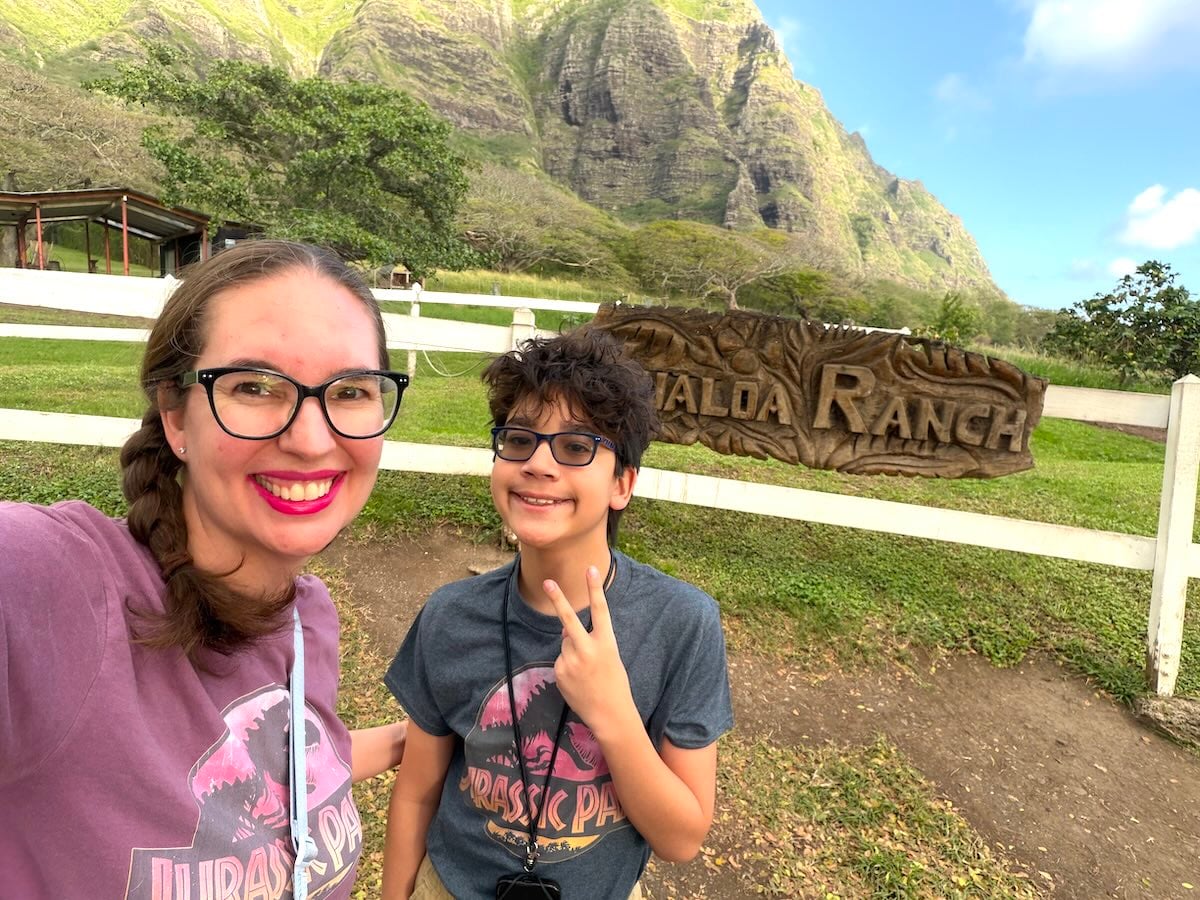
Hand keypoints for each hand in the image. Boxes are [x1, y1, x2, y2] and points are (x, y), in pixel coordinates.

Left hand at [545, 566, 634, 734]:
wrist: (610, 714)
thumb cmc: (614, 684)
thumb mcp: (609, 657)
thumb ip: (588, 641)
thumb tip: (565, 631)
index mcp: (606, 643)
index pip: (601, 610)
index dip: (595, 588)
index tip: (591, 569)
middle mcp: (587, 650)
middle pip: (568, 620)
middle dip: (557, 599)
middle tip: (547, 582)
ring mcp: (571, 662)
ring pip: (565, 645)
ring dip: (572, 652)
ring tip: (586, 673)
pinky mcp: (560, 673)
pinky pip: (560, 661)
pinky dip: (567, 668)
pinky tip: (578, 681)